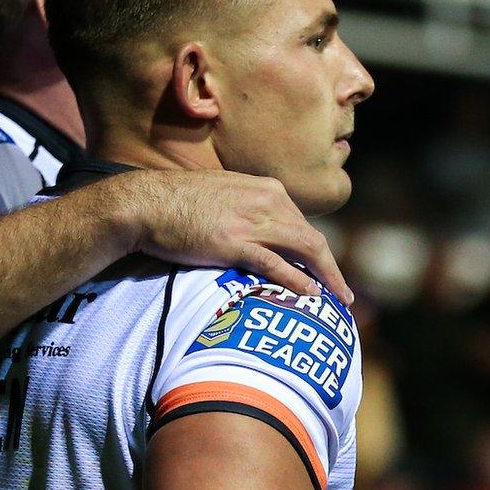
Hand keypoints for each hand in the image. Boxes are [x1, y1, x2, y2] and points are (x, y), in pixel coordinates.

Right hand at [114, 170, 353, 302]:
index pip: (303, 225)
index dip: (318, 253)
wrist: (145, 204)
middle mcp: (267, 201)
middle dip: (331, 268)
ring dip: (327, 277)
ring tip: (338, 300)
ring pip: (305, 250)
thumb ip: (248, 209)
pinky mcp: (234, 243)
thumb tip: (262, 231)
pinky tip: (312, 294)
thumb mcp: (224, 195)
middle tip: (344, 294)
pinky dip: (298, 280)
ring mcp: (252, 222)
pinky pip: (276, 264)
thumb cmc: (178, 203)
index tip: (327, 272)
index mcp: (266, 189)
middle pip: (312, 239)